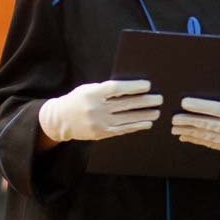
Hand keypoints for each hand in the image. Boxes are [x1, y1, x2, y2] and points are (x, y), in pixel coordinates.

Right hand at [38, 80, 161, 142]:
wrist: (60, 120)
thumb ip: (106, 89)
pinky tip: (146, 123)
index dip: (133, 87)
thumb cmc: (78, 100)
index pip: (116, 88)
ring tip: (157, 112)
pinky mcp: (101, 133)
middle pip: (125, 104)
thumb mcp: (89, 89)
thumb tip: (132, 88)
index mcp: (92, 93)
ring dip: (144, 115)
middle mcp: (96, 108)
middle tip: (159, 99)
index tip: (147, 85)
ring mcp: (99, 122)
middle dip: (145, 101)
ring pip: (127, 118)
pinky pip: (122, 129)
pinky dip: (136, 126)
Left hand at [171, 98, 219, 153]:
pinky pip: (208, 143)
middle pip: (207, 124)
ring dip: (188, 131)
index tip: (185, 102)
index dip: (199, 106)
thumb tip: (201, 100)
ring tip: (175, 128)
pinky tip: (185, 136)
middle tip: (174, 118)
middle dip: (188, 121)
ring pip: (204, 135)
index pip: (215, 109)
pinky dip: (195, 139)